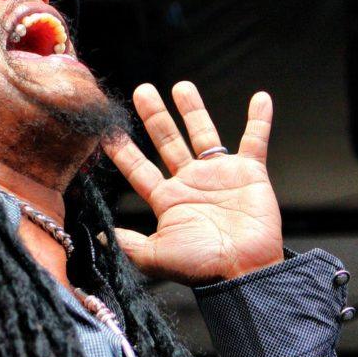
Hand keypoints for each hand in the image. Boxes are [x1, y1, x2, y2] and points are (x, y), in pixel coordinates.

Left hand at [104, 82, 283, 285]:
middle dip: (154, 117)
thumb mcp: (156, 256)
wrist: (245, 269)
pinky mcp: (250, 173)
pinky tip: (260, 97)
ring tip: (181, 86)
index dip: (123, 152)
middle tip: (141, 91)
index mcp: (168, 200)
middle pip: (168, 141)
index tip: (107, 132)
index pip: (139, 170)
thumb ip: (128, 244)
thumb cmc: (202, 266)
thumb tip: (97, 237)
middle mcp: (191, 183)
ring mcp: (220, 175)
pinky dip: (259, 120)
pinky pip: (255, 140)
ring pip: (204, 134)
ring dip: (193, 110)